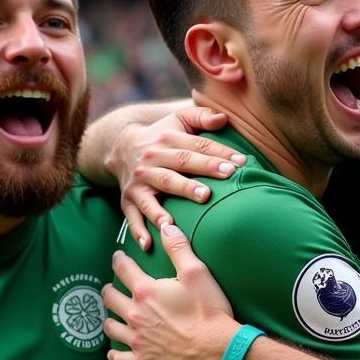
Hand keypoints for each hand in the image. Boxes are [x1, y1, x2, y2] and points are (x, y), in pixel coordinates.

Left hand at [104, 223, 239, 359]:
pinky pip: (121, 358)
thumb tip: (165, 227)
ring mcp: (137, 339)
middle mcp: (135, 315)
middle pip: (110, 298)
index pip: (123, 269)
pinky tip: (113, 352)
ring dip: (109, 319)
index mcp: (146, 291)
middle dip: (108, 289)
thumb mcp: (196, 273)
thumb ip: (178, 248)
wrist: (216, 350)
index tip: (117, 256)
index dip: (118, 260)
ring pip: (111, 327)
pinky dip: (115, 354)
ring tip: (112, 315)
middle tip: (110, 287)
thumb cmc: (208, 311)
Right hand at [107, 107, 245, 249]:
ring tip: (174, 221)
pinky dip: (138, 231)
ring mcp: (140, 182)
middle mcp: (152, 160)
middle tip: (210, 193)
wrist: (120, 147)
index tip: (239, 165)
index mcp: (168, 140)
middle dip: (194, 180)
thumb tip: (223, 118)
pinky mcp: (129, 200)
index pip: (196, 147)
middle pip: (177, 168)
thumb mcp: (178, 120)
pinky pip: (133, 217)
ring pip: (156, 191)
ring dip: (164, 207)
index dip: (218, 155)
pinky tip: (149, 244)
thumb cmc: (162, 136)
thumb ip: (201, 116)